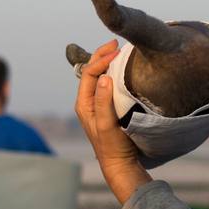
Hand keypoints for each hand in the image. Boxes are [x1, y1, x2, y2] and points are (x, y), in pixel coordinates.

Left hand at [74, 40, 151, 203]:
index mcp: (84, 104)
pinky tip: (124, 69)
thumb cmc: (112, 147)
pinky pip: (108, 85)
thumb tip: (104, 77)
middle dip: (102, 55)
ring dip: (108, 62)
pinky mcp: (108, 108)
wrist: (120, 165)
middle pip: (92, 71)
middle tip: (116, 43)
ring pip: (100, 77)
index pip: (89, 73)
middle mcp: (88, 102)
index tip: (117, 51)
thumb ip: (103, 102)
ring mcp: (98, 105)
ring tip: (119, 52)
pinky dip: (115, 73)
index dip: (101, 59)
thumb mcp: (106, 125)